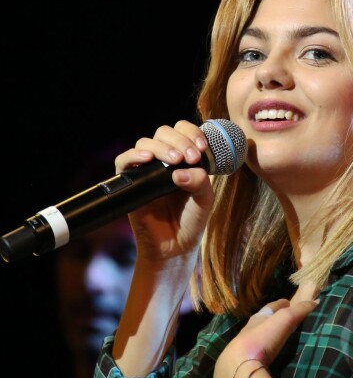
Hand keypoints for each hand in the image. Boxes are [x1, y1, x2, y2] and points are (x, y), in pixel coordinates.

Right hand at [114, 120, 214, 262]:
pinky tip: (148, 159)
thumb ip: (200, 182)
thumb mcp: (204, 199)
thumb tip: (180, 171)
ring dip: (162, 147)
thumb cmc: (191, 220)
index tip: (202, 148)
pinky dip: (134, 155)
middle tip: (191, 157)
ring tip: (176, 161)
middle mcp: (164, 160)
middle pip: (164, 132)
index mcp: (184, 158)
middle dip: (180, 140)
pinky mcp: (130, 182)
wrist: (175, 246)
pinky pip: (124, 161)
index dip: (192, 133)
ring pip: (146, 142)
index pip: (183, 131)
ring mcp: (146, 169)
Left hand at [214, 283, 318, 377]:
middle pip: (262, 322)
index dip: (281, 304)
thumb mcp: (284, 319)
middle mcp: (249, 331)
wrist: (239, 368)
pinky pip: (254, 356)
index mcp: (258, 318)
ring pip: (256, 338)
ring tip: (277, 340)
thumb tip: (316, 301)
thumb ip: (299, 310)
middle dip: (272, 320)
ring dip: (265, 337)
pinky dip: (261, 353)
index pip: (271, 307)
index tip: (288, 302)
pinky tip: (267, 358)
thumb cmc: (262, 338)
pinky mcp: (243, 365)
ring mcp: (244, 349)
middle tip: (284, 321)